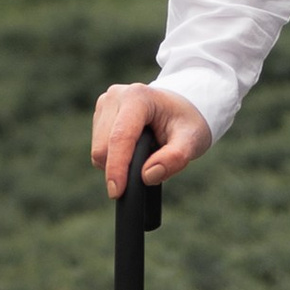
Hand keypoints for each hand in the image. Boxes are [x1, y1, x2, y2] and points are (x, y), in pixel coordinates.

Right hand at [90, 83, 213, 199]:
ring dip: (116, 164)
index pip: (120, 137)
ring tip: (144, 157)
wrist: (181, 106)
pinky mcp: (100, 114)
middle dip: (120, 168)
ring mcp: (105, 104)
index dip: (117, 167)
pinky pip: (99, 148)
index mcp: (138, 97)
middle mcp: (116, 96)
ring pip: (98, 150)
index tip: (117, 192)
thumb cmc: (186, 122)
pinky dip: (114, 158)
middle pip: (103, 147)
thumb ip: (174, 158)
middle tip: (148, 171)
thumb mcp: (192, 140)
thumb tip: (147, 175)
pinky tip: (134, 151)